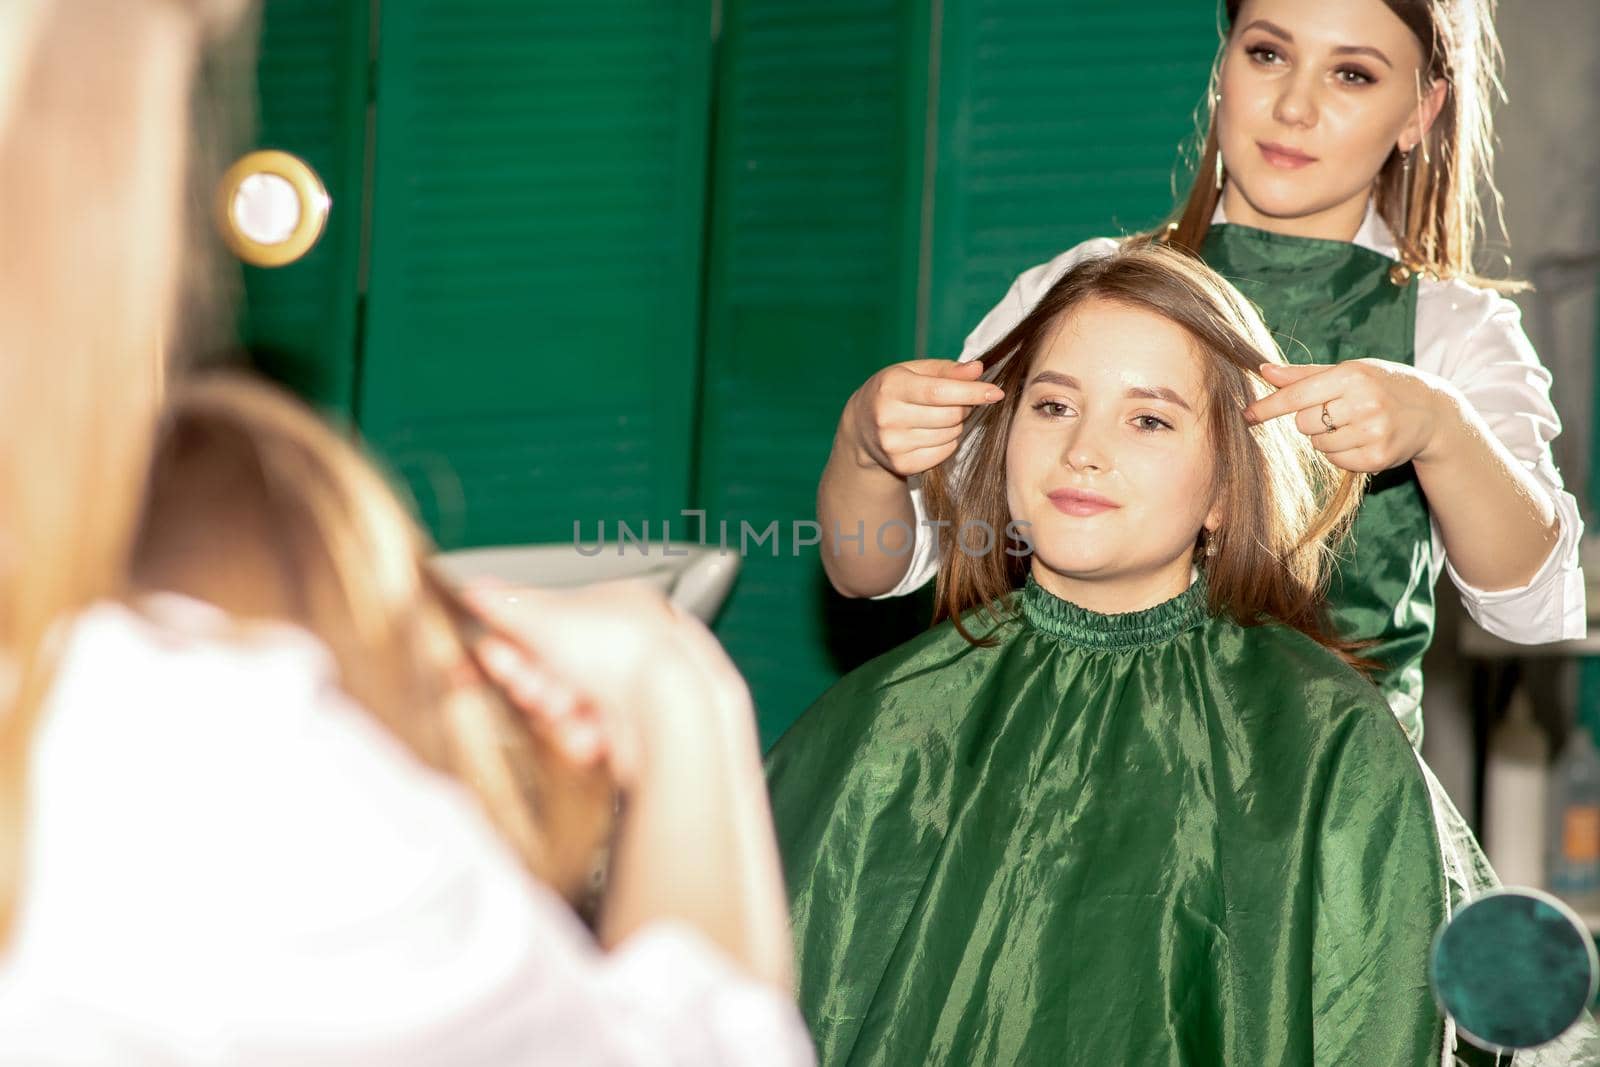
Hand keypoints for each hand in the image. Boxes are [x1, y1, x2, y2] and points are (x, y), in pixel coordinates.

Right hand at [462, 581, 755, 793]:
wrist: (665, 710)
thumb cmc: (623, 652)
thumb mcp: (543, 617)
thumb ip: (504, 604)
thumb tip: (477, 589)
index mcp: (617, 603)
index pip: (551, 621)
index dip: (518, 642)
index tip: (496, 654)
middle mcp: (628, 645)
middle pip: (556, 668)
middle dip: (535, 681)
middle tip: (532, 686)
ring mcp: (633, 690)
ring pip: (568, 706)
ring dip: (554, 712)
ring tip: (563, 708)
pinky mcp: (633, 734)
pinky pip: (588, 737)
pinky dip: (580, 737)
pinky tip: (585, 733)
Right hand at [843, 359, 1002, 476]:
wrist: (861, 428)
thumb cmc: (893, 392)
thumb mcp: (913, 372)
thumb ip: (947, 370)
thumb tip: (978, 370)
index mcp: (891, 387)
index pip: (939, 392)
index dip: (972, 392)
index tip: (996, 392)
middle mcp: (888, 417)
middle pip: (950, 416)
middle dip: (964, 407)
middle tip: (957, 402)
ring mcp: (893, 445)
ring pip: (951, 435)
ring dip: (956, 424)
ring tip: (939, 416)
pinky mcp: (901, 465)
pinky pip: (944, 453)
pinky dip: (948, 442)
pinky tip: (933, 433)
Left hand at [1244, 360, 1455, 472]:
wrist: (1434, 412)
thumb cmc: (1382, 385)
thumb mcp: (1349, 371)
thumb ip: (1304, 375)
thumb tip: (1264, 370)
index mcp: (1353, 376)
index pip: (1297, 395)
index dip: (1269, 407)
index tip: (1247, 415)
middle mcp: (1364, 403)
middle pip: (1303, 423)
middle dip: (1310, 419)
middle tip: (1337, 411)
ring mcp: (1373, 432)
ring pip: (1317, 444)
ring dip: (1326, 438)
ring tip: (1354, 424)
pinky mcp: (1378, 458)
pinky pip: (1335, 461)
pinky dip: (1340, 453)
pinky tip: (1362, 439)